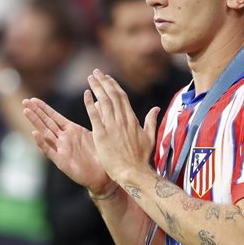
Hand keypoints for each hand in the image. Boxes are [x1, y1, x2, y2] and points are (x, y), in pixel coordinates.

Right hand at [22, 97, 114, 194]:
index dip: (44, 108)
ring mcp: (62, 149)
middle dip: (36, 112)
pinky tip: (35, 134)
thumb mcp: (97, 133)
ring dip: (36, 123)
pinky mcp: (62, 161)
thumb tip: (97, 101)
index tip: (33, 99)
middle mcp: (64, 139)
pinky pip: (50, 151)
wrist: (102, 175)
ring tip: (26, 112)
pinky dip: (42, 143)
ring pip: (46, 134)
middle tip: (24, 101)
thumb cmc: (100, 154)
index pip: (54, 117)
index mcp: (72, 130)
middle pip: (47, 123)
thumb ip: (95, 117)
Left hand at [84, 69, 159, 183]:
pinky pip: (95, 115)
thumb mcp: (149, 138)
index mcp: (132, 120)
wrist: (133, 172)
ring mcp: (112, 127)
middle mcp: (122, 120)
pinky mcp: (102, 135)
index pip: (122, 97)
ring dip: (97, 88)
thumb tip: (156, 108)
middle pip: (112, 95)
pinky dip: (90, 103)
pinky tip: (86, 94)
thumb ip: (151, 121)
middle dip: (104, 82)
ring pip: (104, 101)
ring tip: (91, 78)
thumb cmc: (141, 158)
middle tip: (96, 72)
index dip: (114, 85)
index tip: (107, 77)